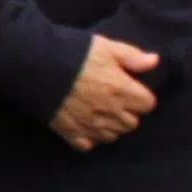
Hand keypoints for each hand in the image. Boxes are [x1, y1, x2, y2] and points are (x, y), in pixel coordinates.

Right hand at [51, 34, 162, 150]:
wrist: (36, 65)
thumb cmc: (74, 53)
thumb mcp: (106, 47)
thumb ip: (132, 57)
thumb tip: (155, 62)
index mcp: (122, 90)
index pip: (148, 104)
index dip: (140, 95)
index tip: (130, 88)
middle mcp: (110, 112)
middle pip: (132, 123)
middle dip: (127, 113)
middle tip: (114, 99)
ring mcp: (90, 125)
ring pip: (113, 136)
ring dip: (110, 126)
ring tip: (100, 112)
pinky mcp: (70, 132)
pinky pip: (88, 144)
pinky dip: (89, 138)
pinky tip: (85, 125)